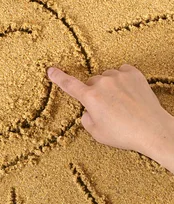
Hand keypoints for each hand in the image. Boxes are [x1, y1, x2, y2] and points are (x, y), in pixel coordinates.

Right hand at [47, 64, 173, 170]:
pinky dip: (123, 79)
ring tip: (121, 102)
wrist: (153, 129)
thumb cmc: (124, 134)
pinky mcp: (133, 73)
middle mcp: (102, 83)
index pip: (69, 85)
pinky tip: (129, 92)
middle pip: (92, 82)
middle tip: (107, 108)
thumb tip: (88, 110)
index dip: (58, 77)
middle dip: (95, 92)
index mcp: (90, 98)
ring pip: (107, 77)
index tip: (50, 70)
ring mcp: (118, 76)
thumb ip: (86, 119)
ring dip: (110, 86)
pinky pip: (122, 71)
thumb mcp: (97, 133)